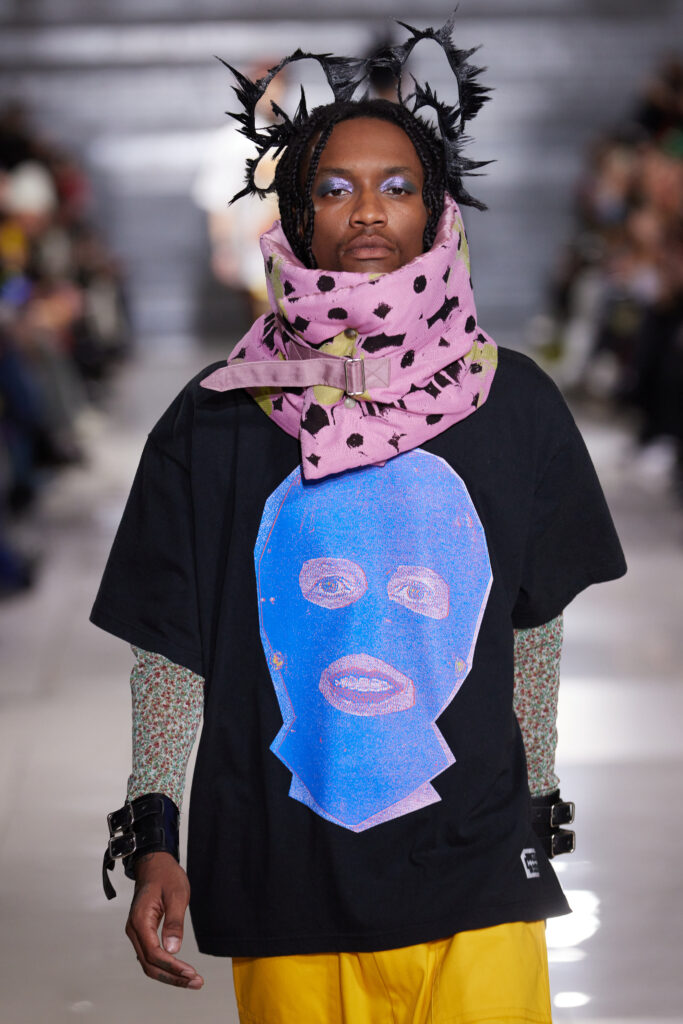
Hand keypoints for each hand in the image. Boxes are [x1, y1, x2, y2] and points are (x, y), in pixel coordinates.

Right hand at [125, 851, 203, 988]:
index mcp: (140, 921)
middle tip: (196, 982)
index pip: (154, 954)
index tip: (191, 973)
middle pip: (150, 965)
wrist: (154, 863)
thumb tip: (174, 950)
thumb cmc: (166, 875)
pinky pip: (151, 955)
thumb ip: (174, 922)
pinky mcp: (143, 932)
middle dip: (173, 977)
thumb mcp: (176, 895)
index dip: (172, 967)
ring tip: (192, 980)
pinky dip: (165, 966)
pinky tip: (180, 970)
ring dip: (169, 975)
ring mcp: (137, 932)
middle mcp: (134, 930)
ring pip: (149, 963)